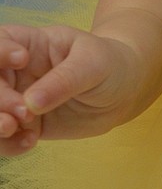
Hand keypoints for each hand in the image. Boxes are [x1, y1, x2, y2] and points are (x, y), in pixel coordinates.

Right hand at [0, 24, 141, 155]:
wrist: (123, 91)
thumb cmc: (109, 64)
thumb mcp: (93, 63)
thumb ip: (64, 80)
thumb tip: (30, 103)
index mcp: (30, 44)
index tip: (22, 61)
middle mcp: (17, 72)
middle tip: (23, 113)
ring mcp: (19, 99)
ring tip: (15, 130)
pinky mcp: (25, 125)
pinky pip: (4, 138)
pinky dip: (8, 144)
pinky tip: (30, 143)